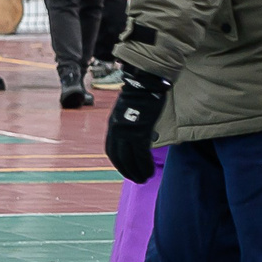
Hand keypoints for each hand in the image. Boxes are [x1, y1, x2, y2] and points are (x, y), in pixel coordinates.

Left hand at [104, 64, 170, 183]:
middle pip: (119, 157)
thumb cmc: (141, 95)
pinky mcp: (140, 131)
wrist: (147, 82)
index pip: (112, 150)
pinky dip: (145, 165)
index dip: (119, 164)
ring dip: (138, 171)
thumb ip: (128, 125)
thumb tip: (136, 138)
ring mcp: (128, 131)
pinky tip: (149, 171)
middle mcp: (116, 130)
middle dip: (128, 171)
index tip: (126, 171)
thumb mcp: (127, 111)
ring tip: (145, 178)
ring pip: (130, 158)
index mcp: (113, 125)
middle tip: (138, 179)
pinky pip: (141, 154)